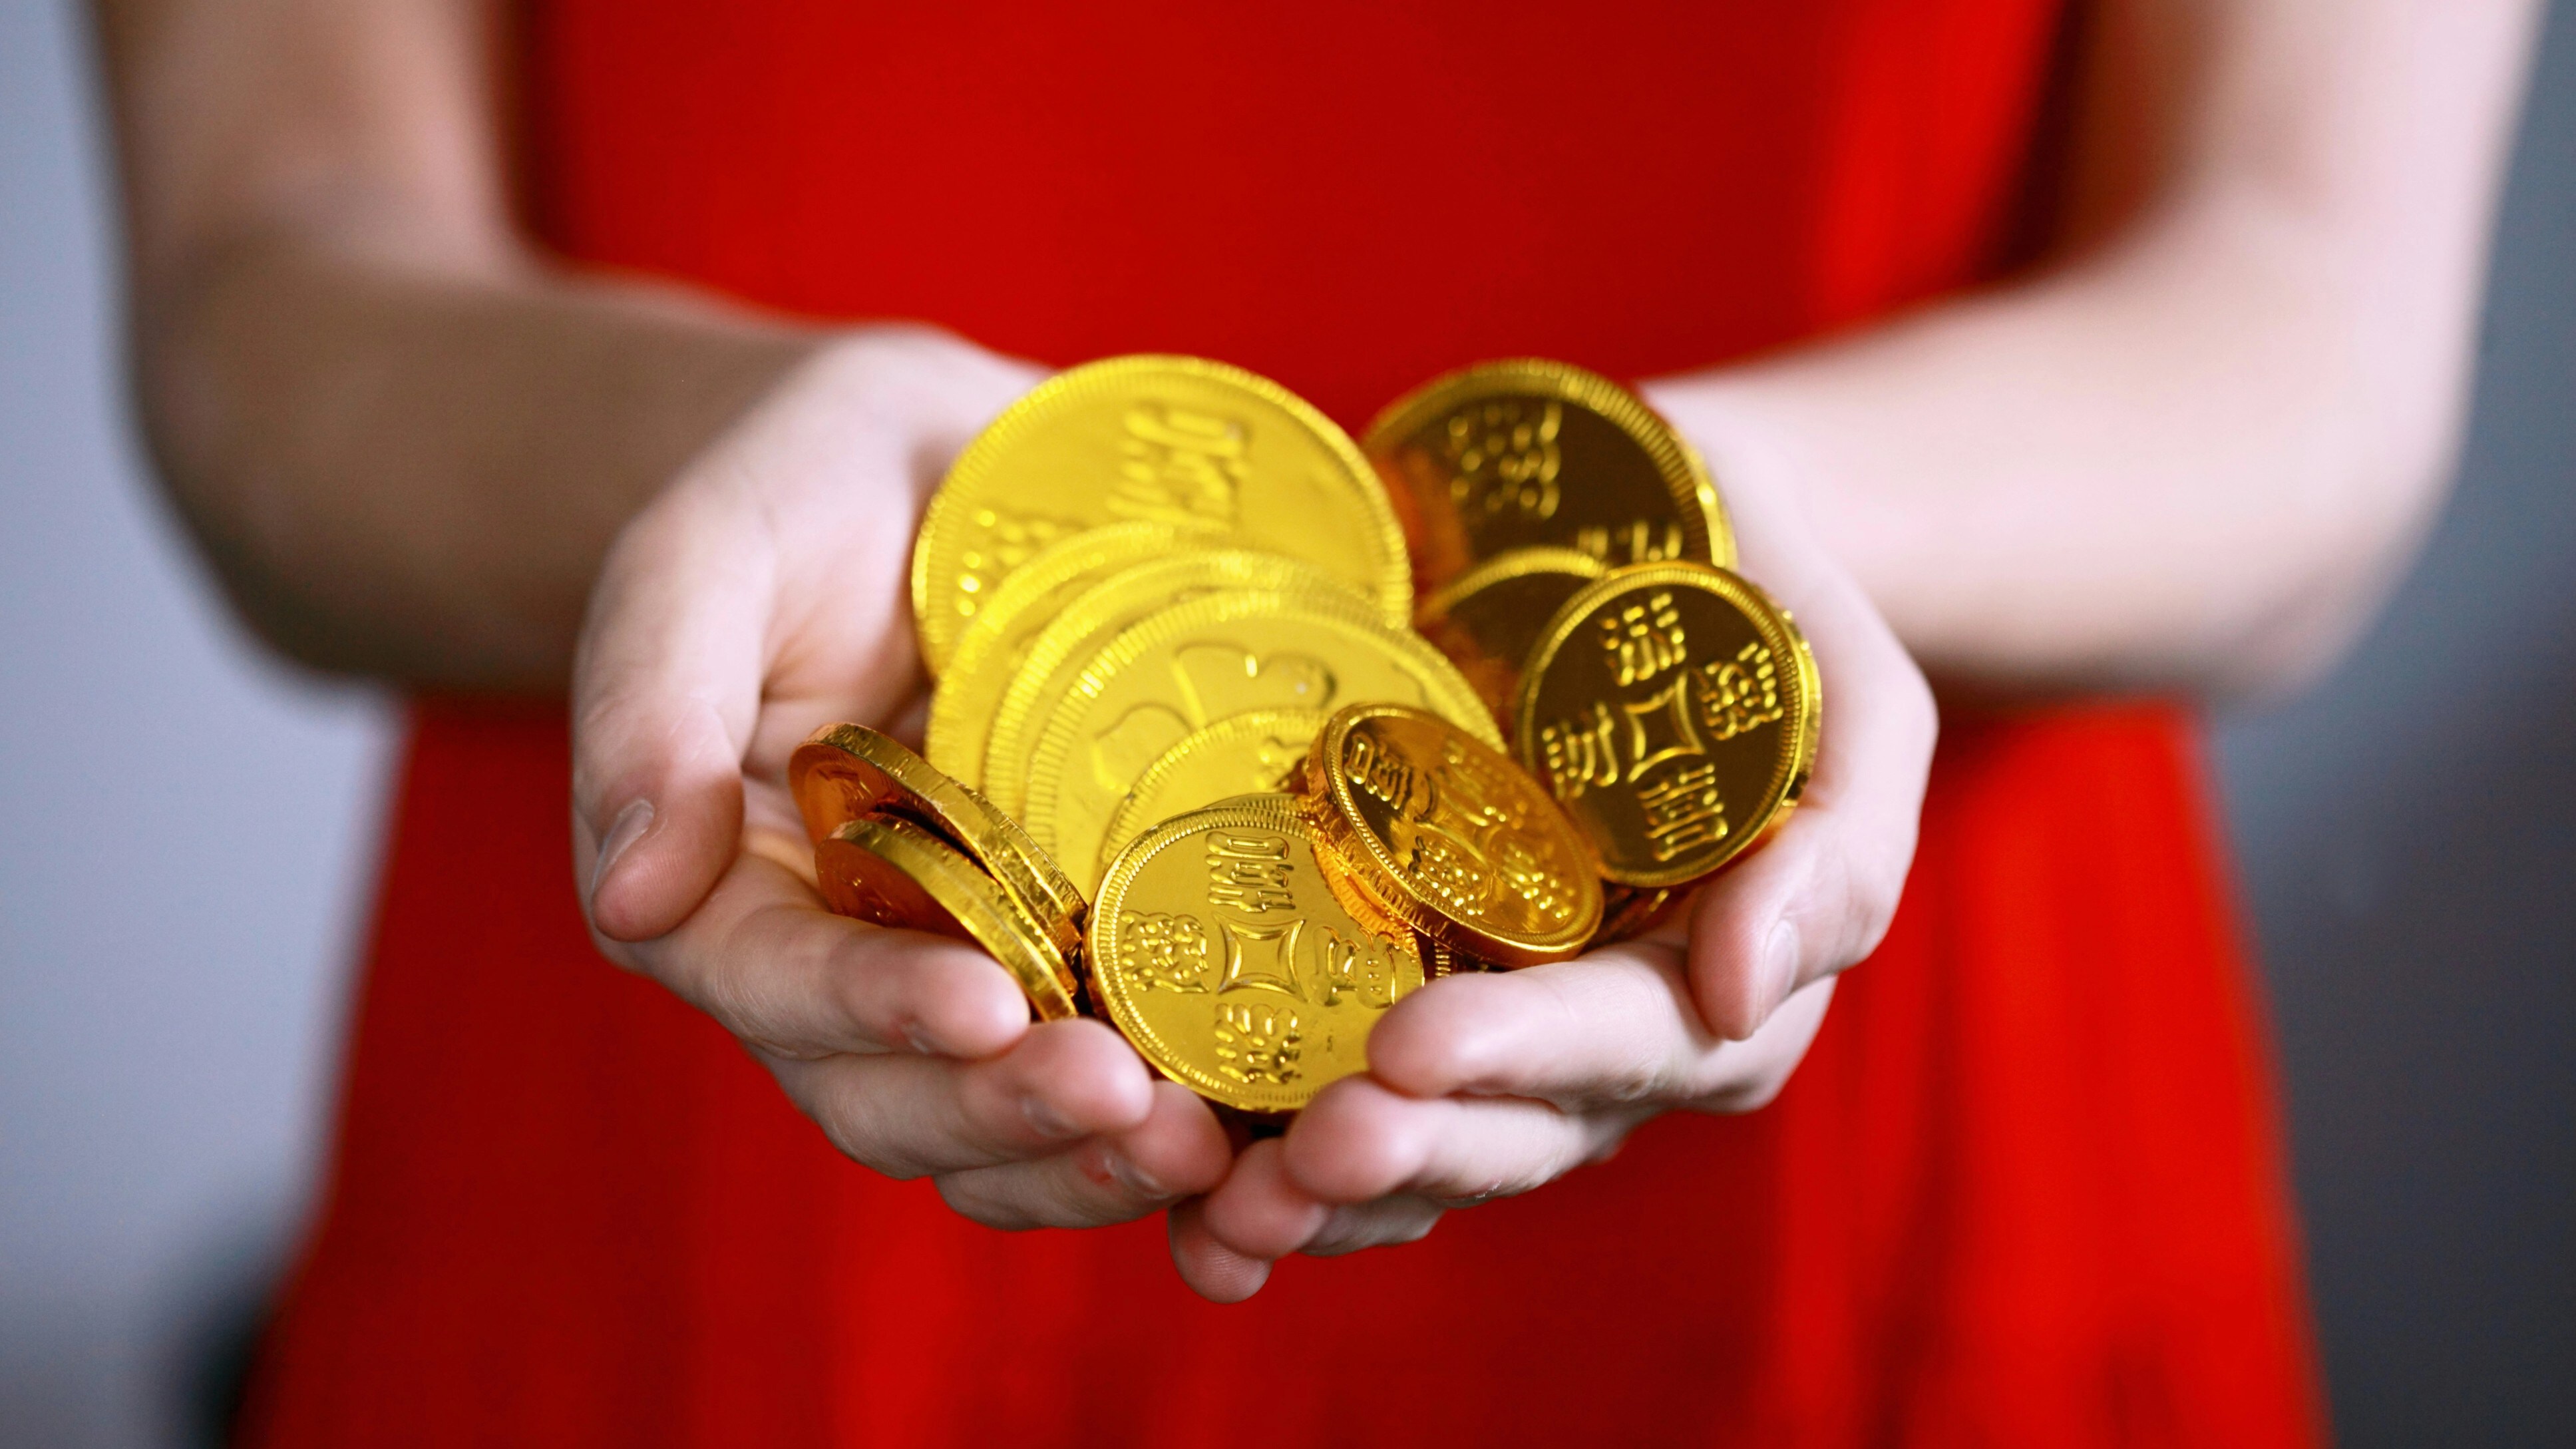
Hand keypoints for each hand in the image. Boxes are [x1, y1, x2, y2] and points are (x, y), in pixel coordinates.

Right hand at [571, 328, 1232, 1228]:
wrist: (937, 468)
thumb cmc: (801, 492)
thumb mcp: (705, 554)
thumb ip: (652, 704)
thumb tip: (636, 896)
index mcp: (724, 883)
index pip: (776, 984)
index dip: (871, 1012)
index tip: (982, 1010)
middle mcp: (836, 960)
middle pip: (891, 1095)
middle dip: (1005, 1115)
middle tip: (1130, 1104)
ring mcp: (958, 973)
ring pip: (993, 1126)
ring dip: (1089, 1159)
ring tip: (1202, 1148)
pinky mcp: (1071, 958)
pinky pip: (1101, 1075)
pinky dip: (1163, 1122)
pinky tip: (1250, 1128)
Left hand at [1169, 382, 1937, 1299]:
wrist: (1657, 545)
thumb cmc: (1766, 605)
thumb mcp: (1851, 694)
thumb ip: (1838, 847)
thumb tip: (1743, 990)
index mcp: (1719, 982)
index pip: (1625, 1043)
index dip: (1518, 1055)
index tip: (1406, 1049)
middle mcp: (1606, 1042)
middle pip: (1512, 1130)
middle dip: (1409, 1151)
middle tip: (1300, 1153)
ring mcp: (1500, 1031)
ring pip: (1424, 1148)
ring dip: (1326, 1198)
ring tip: (1224, 1213)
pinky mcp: (1403, 993)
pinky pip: (1343, 1103)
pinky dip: (1268, 1165)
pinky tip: (1186, 1212)